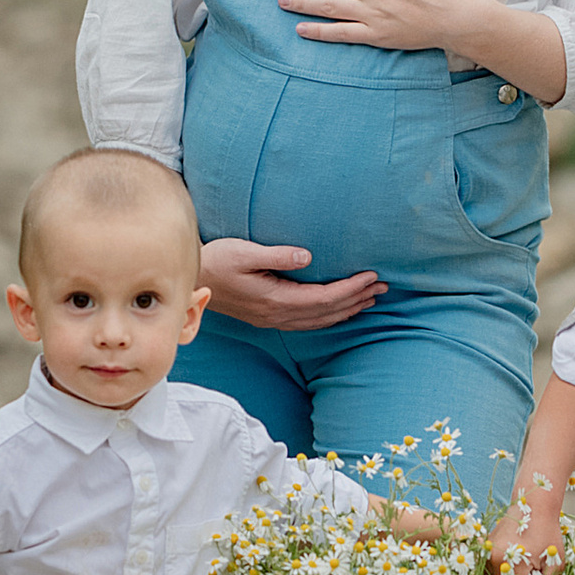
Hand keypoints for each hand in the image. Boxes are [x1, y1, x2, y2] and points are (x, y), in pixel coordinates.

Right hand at [200, 236, 385, 331]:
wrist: (192, 280)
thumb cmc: (216, 260)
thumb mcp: (244, 252)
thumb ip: (277, 255)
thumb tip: (308, 256)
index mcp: (275, 299)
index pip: (324, 298)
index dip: (350, 288)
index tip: (371, 276)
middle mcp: (277, 314)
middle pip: (328, 312)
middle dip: (357, 299)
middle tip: (383, 287)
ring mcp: (273, 319)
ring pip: (320, 321)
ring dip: (347, 310)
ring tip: (370, 299)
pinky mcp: (268, 318)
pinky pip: (308, 323)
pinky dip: (330, 317)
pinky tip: (339, 311)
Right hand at [488, 484, 564, 574]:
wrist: (535, 506)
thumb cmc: (547, 531)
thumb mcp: (555, 561)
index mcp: (512, 563)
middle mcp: (494, 558)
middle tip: (531, 569)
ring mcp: (487, 550)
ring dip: (508, 574)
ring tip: (523, 560)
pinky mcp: (486, 545)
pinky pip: (491, 564)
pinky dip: (502, 564)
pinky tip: (514, 555)